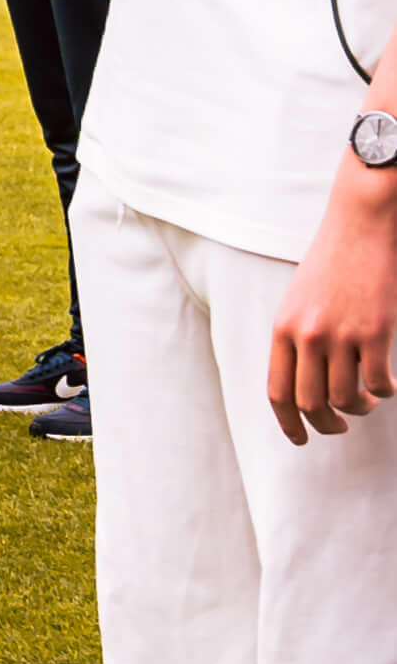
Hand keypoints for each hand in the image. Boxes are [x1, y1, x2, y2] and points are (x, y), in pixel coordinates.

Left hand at [271, 185, 396, 444]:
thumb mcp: (299, 300)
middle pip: (311, 403)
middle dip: (326, 425)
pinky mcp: (375, 330)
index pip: (277, 392)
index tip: (301, 439)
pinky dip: (384, 392)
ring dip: (359, 409)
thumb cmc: (332, 263)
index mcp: (282, 329)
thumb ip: (297, 338)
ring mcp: (341, 334)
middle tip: (339, 426)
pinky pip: (378, 383)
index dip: (288, 423)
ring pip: (347, 399)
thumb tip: (304, 383)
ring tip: (366, 401)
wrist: (360, 225)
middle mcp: (307, 335)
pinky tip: (386, 384)